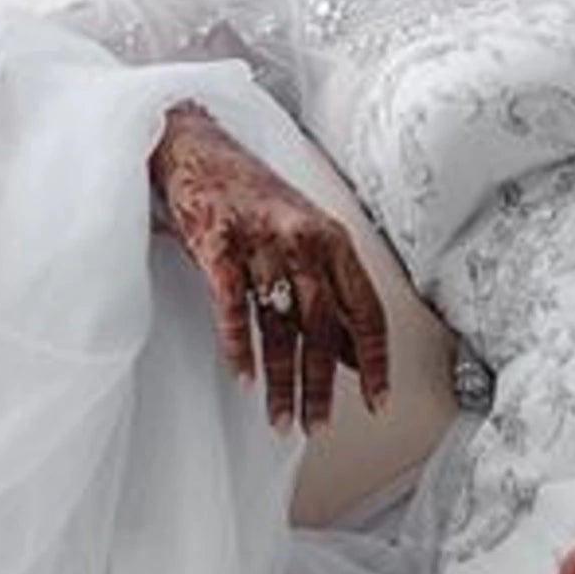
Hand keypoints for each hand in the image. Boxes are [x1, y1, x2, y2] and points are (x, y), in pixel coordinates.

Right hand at [152, 104, 389, 436]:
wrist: (197, 150)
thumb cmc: (252, 197)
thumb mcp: (305, 238)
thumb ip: (332, 292)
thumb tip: (356, 352)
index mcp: (333, 239)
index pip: (367, 309)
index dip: (375, 360)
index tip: (377, 400)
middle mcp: (303, 239)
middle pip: (323, 326)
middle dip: (321, 384)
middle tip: (316, 423)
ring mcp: (259, 241)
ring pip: (279, 324)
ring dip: (281, 379)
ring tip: (279, 417)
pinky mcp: (217, 243)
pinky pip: (232, 306)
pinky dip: (238, 346)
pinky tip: (244, 377)